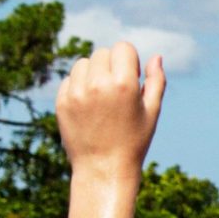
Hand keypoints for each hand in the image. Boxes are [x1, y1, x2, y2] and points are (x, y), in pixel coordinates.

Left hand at [56, 44, 164, 177]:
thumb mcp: (152, 112)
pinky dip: (78, 87)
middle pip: (102, 53)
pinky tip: (88, 107)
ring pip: (83, 63)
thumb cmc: (133, 142)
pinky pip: (69, 80)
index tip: (131, 78)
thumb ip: (156, 81)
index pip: (123, 47)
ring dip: (92, 73)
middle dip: (111, 65)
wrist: (103, 170)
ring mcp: (77, 93)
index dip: (129, 60)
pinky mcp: (62, 102)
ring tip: (101, 97)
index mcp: (124, 84)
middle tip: (116, 90)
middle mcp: (98, 85)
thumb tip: (156, 56)